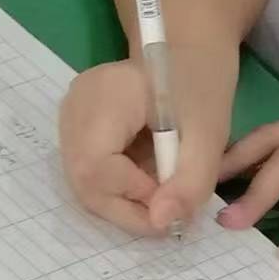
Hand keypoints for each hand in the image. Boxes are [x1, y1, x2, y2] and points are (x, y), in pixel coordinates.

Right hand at [60, 43, 238, 235]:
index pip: (97, 166)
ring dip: (125, 202)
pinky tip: (147, 178)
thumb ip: (190, 182)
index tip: (174, 201)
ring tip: (162, 191)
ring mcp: (69, 116)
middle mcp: (75, 105)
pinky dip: (119, 189)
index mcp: (106, 94)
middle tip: (170, 210)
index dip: (133, 197)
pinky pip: (89, 175)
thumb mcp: (209, 135)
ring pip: (84, 184)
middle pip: (84, 180)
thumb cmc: (201, 86)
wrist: (187, 55)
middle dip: (128, 208)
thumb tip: (162, 224)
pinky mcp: (73, 128)